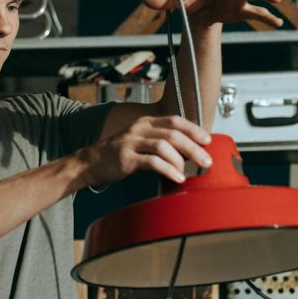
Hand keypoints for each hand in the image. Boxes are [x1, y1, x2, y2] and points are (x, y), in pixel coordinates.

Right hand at [78, 115, 212, 185]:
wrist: (89, 163)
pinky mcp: (125, 158)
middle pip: (173, 133)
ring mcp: (131, 143)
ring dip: (181, 160)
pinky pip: (152, 162)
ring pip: (164, 146)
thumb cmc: (117, 154)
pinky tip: (177, 178)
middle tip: (206, 161)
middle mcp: (138, 129)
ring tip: (189, 172)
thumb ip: (159, 142)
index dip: (193, 129)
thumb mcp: (138, 141)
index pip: (174, 120)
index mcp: (144, 122)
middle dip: (193, 147)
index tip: (208, 140)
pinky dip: (168, 170)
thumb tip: (187, 151)